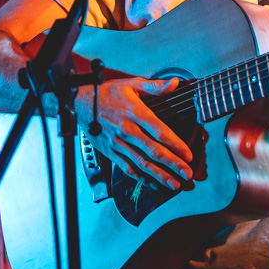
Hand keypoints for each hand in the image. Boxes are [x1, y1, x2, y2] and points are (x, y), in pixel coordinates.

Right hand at [77, 77, 193, 189]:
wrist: (80, 102)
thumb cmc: (108, 92)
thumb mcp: (132, 83)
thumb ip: (155, 87)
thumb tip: (175, 83)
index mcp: (135, 112)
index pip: (159, 131)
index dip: (175, 144)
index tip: (188, 154)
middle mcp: (127, 130)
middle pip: (153, 150)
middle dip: (172, 164)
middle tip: (187, 174)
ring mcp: (118, 143)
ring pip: (141, 163)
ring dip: (159, 175)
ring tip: (174, 184)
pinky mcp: (110, 152)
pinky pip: (127, 168)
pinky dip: (140, 178)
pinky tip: (153, 184)